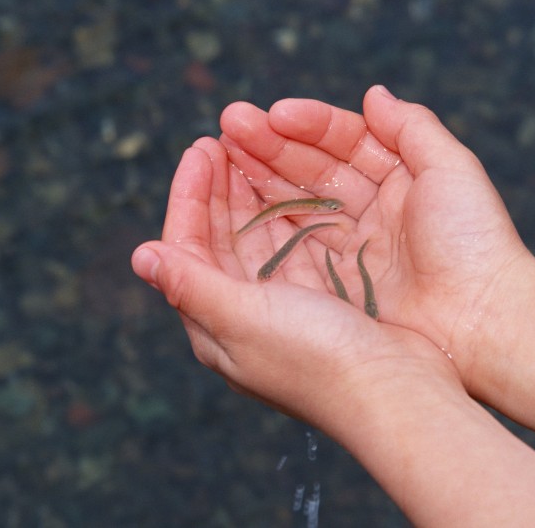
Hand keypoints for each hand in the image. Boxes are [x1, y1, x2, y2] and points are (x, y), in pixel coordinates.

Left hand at [131, 136, 461, 434]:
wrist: (394, 396)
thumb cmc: (316, 360)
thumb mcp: (244, 319)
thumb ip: (191, 285)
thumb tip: (140, 255)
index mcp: (215, 324)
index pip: (186, 247)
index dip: (189, 196)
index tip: (202, 148)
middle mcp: (243, 316)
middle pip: (219, 239)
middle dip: (217, 188)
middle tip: (224, 138)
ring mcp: (282, 309)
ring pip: (255, 238)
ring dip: (249, 195)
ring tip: (251, 152)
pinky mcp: (319, 303)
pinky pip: (291, 246)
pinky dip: (286, 213)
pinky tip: (291, 187)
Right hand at [218, 85, 534, 381]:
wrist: (483, 323)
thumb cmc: (474, 242)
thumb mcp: (450, 170)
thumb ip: (412, 127)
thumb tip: (373, 93)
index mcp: (399, 179)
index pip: (345, 141)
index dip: (308, 125)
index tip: (273, 113)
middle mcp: (371, 210)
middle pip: (312, 169)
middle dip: (270, 145)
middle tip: (227, 125)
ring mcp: (351, 247)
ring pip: (296, 203)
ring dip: (259, 177)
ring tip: (221, 152)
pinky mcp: (336, 283)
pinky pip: (293, 244)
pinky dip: (265, 221)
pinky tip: (236, 200)